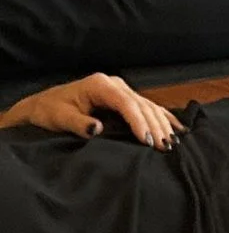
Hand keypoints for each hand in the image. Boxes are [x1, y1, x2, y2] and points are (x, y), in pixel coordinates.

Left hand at [0, 73, 181, 147]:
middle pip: (142, 105)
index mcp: (99, 85)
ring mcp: (121, 90)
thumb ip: (78, 123)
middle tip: (166, 148)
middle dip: (156, 127)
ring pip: (149, 106)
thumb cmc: (50, 112)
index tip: (148, 142)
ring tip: (173, 145)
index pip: (126, 103)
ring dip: (163, 125)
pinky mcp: (125, 98)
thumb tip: (97, 128)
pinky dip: (165, 118)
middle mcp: (114, 84)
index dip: (139, 122)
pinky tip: (179, 129)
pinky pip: (149, 107)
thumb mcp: (59, 118)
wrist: (44, 106)